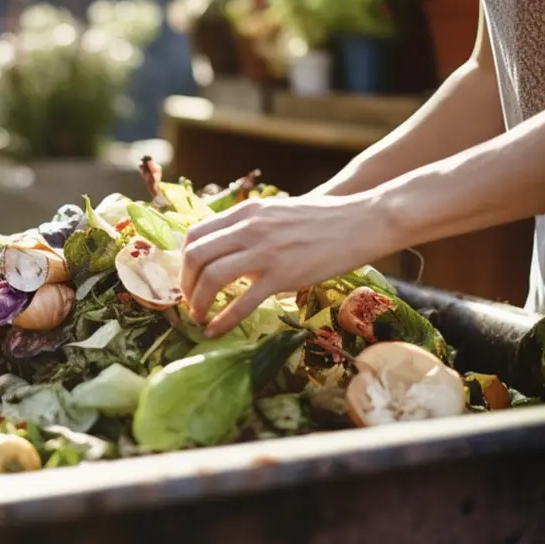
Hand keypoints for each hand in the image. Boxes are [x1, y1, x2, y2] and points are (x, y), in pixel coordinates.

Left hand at [180, 193, 396, 336]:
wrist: (361, 221)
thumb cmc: (322, 219)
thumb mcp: (276, 213)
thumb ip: (249, 228)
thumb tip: (226, 251)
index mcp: (245, 212)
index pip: (195, 234)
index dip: (183, 261)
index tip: (188, 278)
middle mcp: (249, 228)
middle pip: (196, 256)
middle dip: (185, 284)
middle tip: (189, 301)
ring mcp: (265, 252)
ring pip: (212, 278)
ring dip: (198, 302)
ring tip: (199, 317)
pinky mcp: (282, 276)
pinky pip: (242, 302)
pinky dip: (222, 320)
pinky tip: (216, 331)